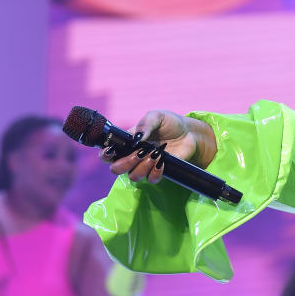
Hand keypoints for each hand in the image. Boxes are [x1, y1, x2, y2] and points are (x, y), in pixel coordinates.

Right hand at [101, 110, 215, 184]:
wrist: (189, 133)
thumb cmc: (170, 123)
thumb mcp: (157, 116)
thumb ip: (145, 124)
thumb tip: (136, 139)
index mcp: (127, 143)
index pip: (107, 154)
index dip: (105, 155)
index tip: (111, 152)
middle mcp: (132, 156)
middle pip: (116, 169)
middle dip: (126, 163)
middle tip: (140, 153)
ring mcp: (145, 166)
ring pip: (133, 176)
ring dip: (144, 166)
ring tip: (156, 153)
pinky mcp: (158, 172)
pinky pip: (151, 180)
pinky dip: (156, 171)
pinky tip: (163, 160)